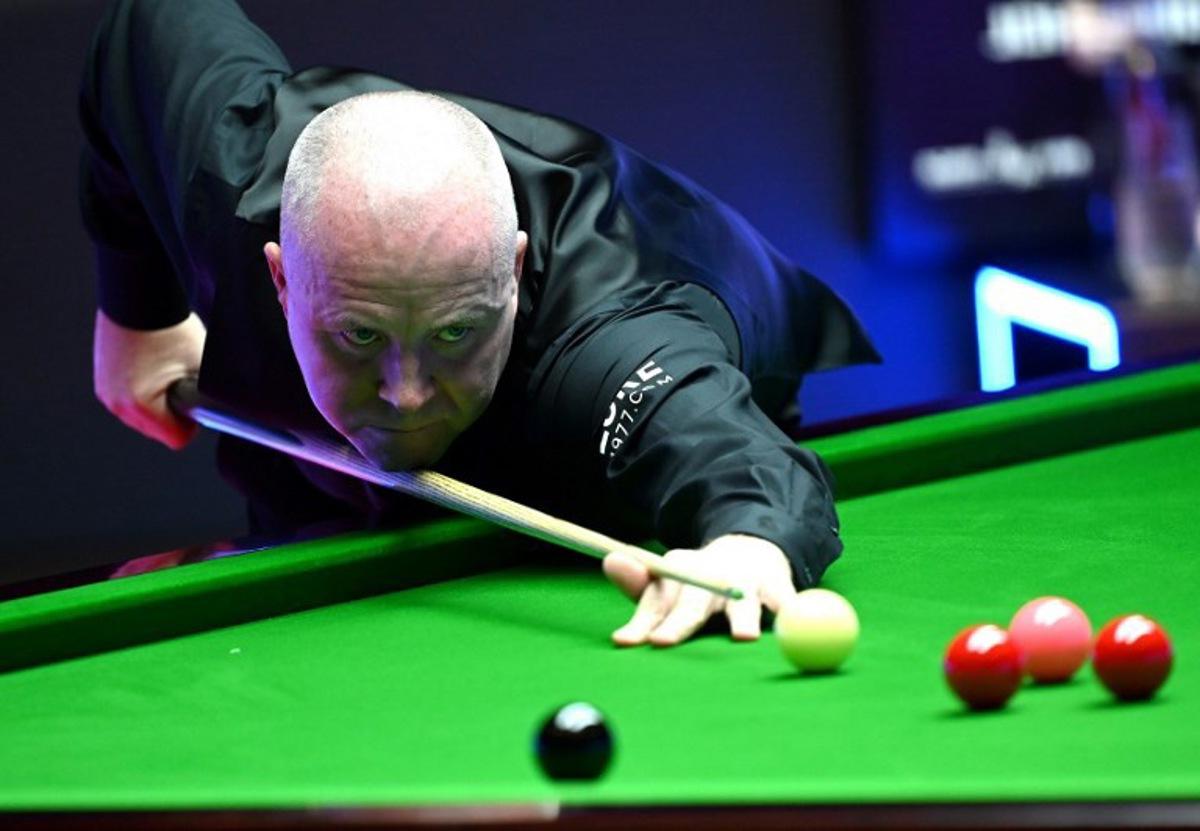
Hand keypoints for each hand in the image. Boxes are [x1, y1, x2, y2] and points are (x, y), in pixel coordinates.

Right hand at [93, 309, 205, 449]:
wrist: (137, 298)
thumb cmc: (169, 328)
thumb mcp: (200, 365)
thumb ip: (210, 396)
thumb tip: (228, 410)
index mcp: (139, 405)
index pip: (176, 439)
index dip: (192, 423)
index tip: (195, 400)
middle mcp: (117, 404)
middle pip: (158, 431)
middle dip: (173, 412)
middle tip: (181, 380)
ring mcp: (106, 393)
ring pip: (144, 418)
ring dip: (158, 403)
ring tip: (165, 370)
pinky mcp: (102, 382)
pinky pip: (129, 402)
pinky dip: (144, 392)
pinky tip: (152, 368)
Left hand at [603, 534, 795, 646]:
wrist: (749, 552)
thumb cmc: (700, 584)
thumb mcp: (668, 586)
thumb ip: (640, 588)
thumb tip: (609, 561)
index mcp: (678, 574)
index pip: (656, 601)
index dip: (642, 622)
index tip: (627, 641)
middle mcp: (709, 575)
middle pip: (692, 602)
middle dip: (678, 623)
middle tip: (663, 641)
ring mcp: (746, 581)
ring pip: (741, 603)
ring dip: (741, 618)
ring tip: (742, 636)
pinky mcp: (778, 586)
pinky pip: (783, 604)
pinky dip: (787, 613)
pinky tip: (790, 622)